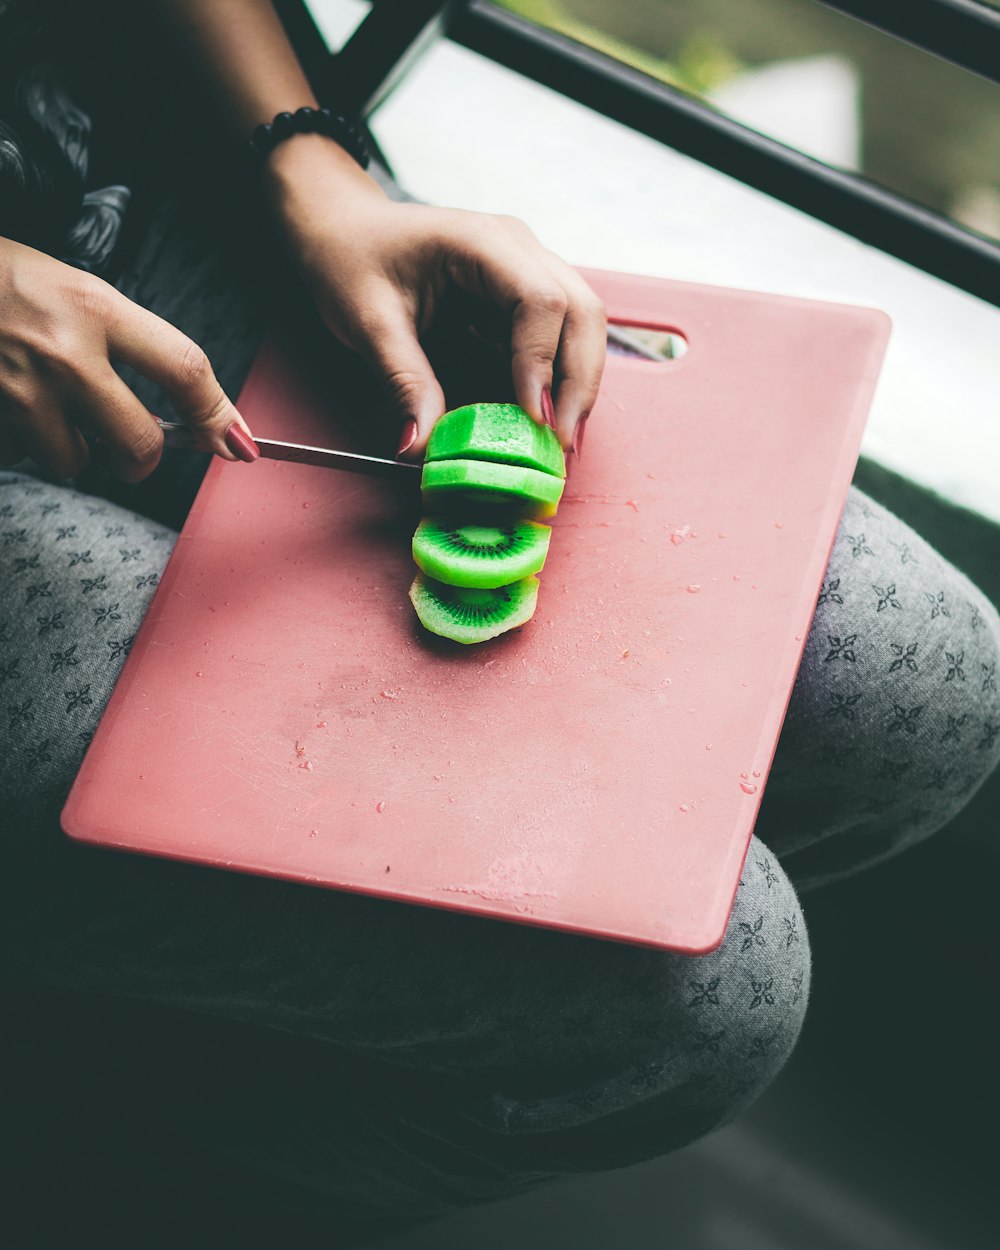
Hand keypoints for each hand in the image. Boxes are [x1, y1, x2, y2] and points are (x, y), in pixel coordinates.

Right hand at [0, 236, 256, 479]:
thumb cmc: (1, 279)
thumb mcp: (72, 289)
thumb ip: (128, 342)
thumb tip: (187, 405)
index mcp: (95, 307)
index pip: (184, 369)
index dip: (218, 415)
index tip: (237, 443)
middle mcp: (63, 350)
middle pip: (140, 444)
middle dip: (142, 459)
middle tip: (130, 447)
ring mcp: (20, 386)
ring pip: (76, 461)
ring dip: (73, 450)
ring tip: (51, 410)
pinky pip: (29, 454)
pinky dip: (33, 442)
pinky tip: (19, 406)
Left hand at [265, 136, 606, 457]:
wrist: (343, 228)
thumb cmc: (350, 259)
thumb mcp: (367, 323)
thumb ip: (403, 382)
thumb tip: (422, 447)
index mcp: (481, 242)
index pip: (540, 301)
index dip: (542, 364)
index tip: (533, 420)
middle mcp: (518, 248)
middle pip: (582, 312)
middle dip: (578, 383)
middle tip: (561, 444)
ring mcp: (527, 267)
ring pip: (583, 322)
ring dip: (578, 382)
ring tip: (561, 438)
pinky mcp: (523, 293)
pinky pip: (562, 333)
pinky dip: (561, 377)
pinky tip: (547, 416)